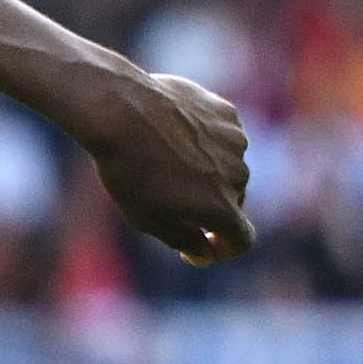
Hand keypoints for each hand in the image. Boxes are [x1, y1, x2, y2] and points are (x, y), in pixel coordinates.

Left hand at [79, 68, 255, 265]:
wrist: (120, 112)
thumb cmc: (127, 170)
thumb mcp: (146, 218)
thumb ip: (181, 238)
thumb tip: (205, 252)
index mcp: (220, 208)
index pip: (242, 239)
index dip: (225, 248)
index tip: (204, 245)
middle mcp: (238, 176)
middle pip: (232, 201)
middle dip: (208, 205)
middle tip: (168, 197)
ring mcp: (236, 142)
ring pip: (227, 166)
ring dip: (206, 170)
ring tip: (164, 158)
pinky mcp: (228, 114)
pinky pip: (222, 136)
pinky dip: (205, 140)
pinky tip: (172, 132)